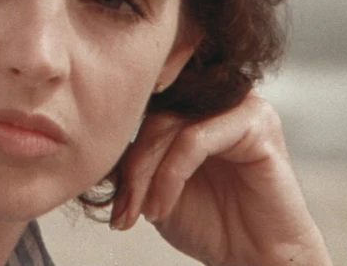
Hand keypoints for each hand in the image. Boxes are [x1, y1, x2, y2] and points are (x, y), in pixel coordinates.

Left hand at [109, 91, 332, 265]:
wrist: (255, 257)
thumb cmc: (210, 222)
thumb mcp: (154, 188)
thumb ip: (130, 160)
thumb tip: (90, 147)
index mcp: (193, 105)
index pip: (142, 110)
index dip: (120, 153)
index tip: (115, 202)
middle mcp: (217, 97)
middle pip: (152, 115)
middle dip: (133, 167)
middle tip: (125, 211)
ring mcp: (240, 105)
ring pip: (169, 125)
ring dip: (148, 173)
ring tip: (146, 212)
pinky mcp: (256, 123)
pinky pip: (195, 138)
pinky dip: (170, 175)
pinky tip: (163, 206)